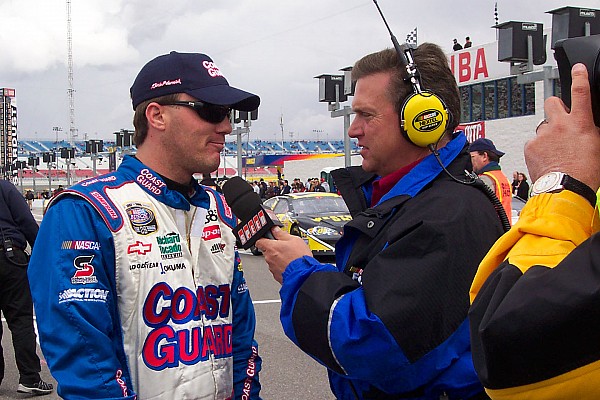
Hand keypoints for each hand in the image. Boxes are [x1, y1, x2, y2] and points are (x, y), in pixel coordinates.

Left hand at [255, 227, 312, 283]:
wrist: (304, 274)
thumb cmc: (299, 257)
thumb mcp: (294, 239)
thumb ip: (282, 234)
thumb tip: (275, 229)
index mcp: (271, 247)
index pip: (259, 241)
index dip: (263, 238)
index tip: (267, 237)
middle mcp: (269, 258)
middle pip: (266, 251)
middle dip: (274, 249)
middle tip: (284, 248)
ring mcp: (272, 268)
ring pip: (272, 260)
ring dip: (278, 258)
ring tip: (289, 257)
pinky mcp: (276, 276)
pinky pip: (277, 269)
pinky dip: (282, 266)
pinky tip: (290, 264)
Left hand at [525, 63, 599, 190]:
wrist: (565, 188)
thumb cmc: (585, 172)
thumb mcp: (597, 145)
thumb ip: (589, 130)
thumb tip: (587, 127)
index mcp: (580, 123)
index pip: (580, 92)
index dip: (580, 76)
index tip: (578, 68)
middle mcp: (559, 125)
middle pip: (552, 102)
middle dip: (555, 107)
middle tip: (559, 119)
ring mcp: (543, 135)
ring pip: (542, 125)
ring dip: (547, 132)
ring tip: (555, 149)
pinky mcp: (530, 146)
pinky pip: (533, 141)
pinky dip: (538, 147)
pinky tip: (546, 158)